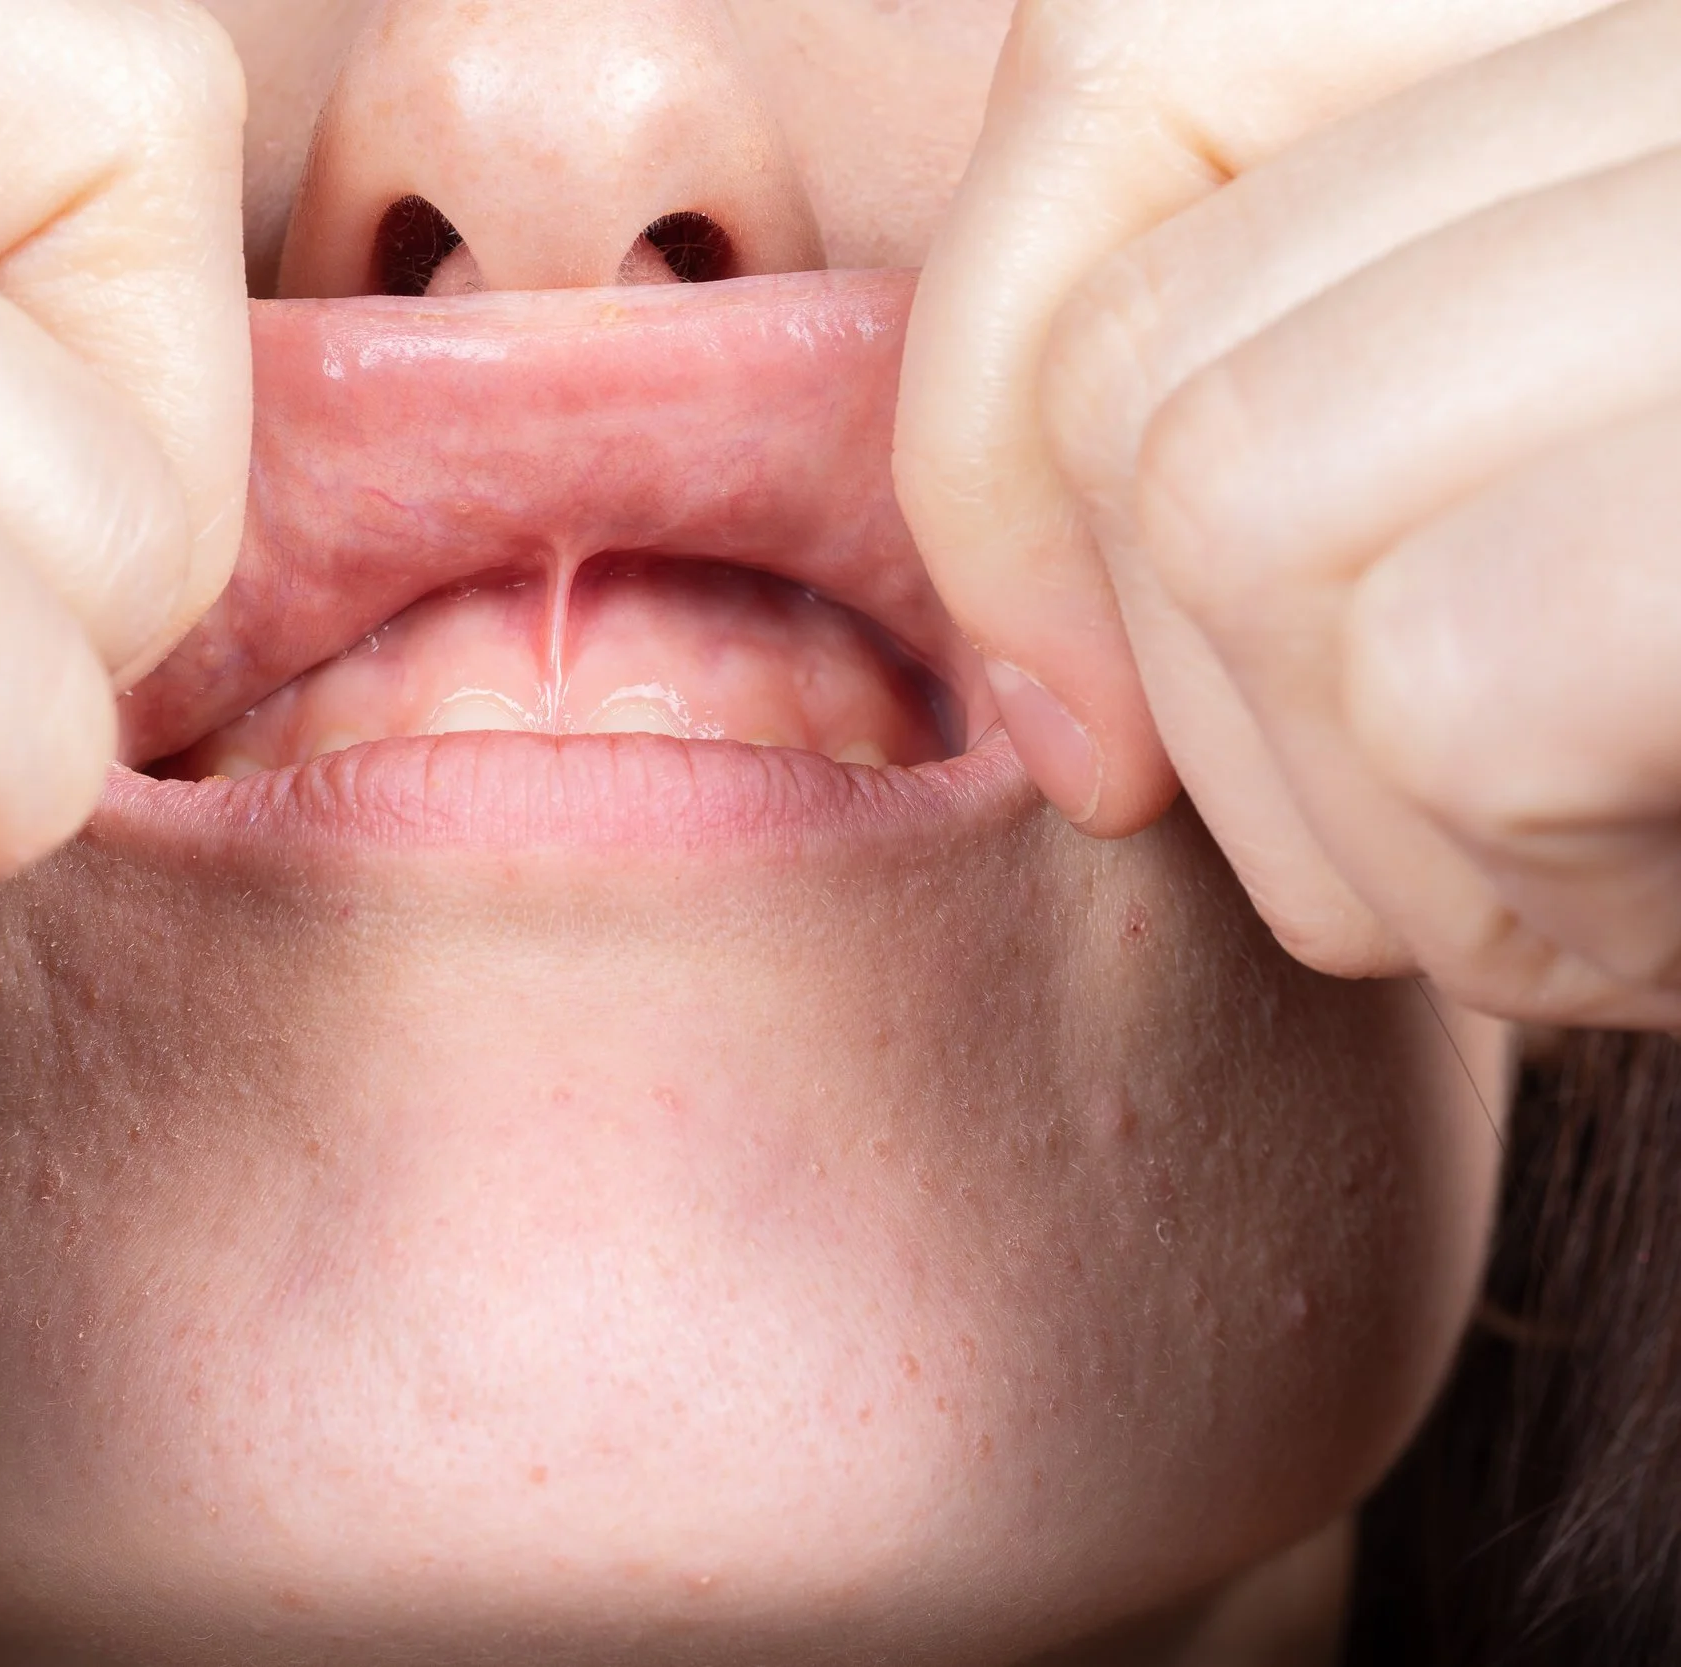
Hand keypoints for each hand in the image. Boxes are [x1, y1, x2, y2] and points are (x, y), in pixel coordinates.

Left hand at [897, 0, 1680, 1025]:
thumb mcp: (1494, 499)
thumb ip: (1259, 393)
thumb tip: (1018, 665)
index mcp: (1605, 21)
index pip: (1128, 47)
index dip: (1005, 398)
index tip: (1085, 686)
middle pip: (1156, 351)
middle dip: (1209, 673)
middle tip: (1451, 780)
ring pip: (1245, 502)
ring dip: (1359, 803)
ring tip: (1586, 820)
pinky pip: (1446, 678)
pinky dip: (1515, 880)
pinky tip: (1665, 884)